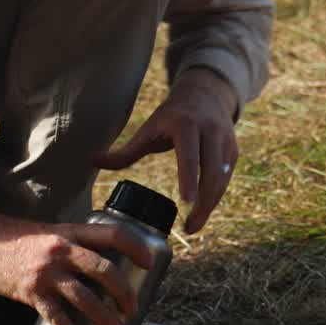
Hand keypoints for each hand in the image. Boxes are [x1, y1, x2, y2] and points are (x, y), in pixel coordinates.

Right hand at [0, 199, 153, 324]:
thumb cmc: (18, 240)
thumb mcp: (51, 234)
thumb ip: (74, 246)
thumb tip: (102, 269)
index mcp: (70, 232)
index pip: (113, 234)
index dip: (136, 247)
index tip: (151, 263)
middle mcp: (61, 250)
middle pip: (104, 270)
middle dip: (124, 292)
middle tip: (134, 309)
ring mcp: (46, 272)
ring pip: (85, 298)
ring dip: (105, 318)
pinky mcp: (31, 292)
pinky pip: (58, 319)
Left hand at [94, 67, 238, 233]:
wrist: (205, 96)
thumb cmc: (171, 117)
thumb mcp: (149, 129)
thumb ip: (124, 151)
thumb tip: (92, 161)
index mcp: (186, 125)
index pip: (190, 155)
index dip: (189, 178)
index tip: (186, 202)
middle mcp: (210, 132)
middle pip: (210, 173)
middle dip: (203, 203)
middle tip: (189, 229)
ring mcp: (225, 142)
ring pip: (221, 180)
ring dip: (209, 206)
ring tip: (192, 226)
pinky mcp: (233, 152)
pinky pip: (225, 180)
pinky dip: (214, 198)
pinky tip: (201, 213)